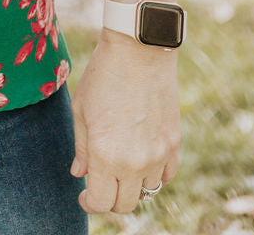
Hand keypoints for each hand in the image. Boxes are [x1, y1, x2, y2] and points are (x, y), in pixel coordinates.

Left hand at [69, 30, 180, 214]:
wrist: (138, 49)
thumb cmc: (103, 74)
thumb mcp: (81, 109)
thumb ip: (81, 147)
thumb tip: (79, 173)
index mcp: (105, 155)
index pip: (101, 202)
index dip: (90, 203)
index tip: (84, 195)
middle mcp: (134, 162)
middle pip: (125, 204)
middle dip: (110, 198)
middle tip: (101, 183)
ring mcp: (158, 154)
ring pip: (147, 191)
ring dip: (133, 185)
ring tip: (121, 167)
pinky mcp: (174, 143)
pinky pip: (167, 175)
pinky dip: (155, 174)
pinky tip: (143, 160)